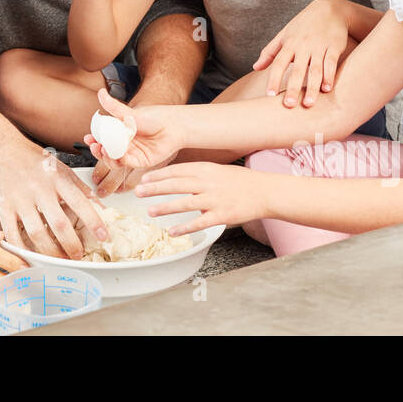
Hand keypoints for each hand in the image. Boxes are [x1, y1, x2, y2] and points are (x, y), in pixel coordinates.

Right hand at [0, 135, 108, 259]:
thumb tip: (99, 205)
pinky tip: (30, 257)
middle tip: (78, 255)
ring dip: (51, 252)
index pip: (80, 202)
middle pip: (59, 224)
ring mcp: (20, 199)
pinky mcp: (3, 207)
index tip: (103, 236)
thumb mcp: (59, 167)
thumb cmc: (32, 158)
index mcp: (57, 179)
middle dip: (72, 245)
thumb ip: (79, 187)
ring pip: (37, 234)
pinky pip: (13, 235)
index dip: (94, 221)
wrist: (0, 147)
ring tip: (59, 258)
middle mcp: (39, 189)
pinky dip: (22, 250)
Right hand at [90, 79, 180, 195]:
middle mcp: (125, 145)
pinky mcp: (140, 162)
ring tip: (103, 150)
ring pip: (113, 160)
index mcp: (120, 133)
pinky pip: (126, 163)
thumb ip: (113, 106)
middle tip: (94, 145)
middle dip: (97, 151)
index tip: (88, 138)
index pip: (102, 139)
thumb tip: (100, 92)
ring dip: (105, 157)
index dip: (94, 140)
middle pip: (105, 152)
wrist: (174, 126)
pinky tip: (117, 154)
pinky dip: (119, 160)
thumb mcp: (130, 113)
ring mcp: (132, 154)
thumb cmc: (155, 117)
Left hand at [133, 162, 268, 237]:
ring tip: (150, 211)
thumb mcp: (217, 170)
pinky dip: (184, 227)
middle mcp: (208, 182)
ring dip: (165, 208)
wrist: (265, 191)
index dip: (159, 175)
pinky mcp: (222, 215)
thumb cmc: (240, 181)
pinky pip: (199, 223)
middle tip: (137, 192)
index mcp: (206, 169)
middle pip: (176, 184)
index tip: (144, 178)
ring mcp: (215, 199)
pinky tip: (172, 232)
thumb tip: (176, 177)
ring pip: (185, 203)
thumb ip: (198, 173)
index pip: (177, 170)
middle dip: (155, 188)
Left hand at [253, 0, 347, 106]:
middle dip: (292, 88)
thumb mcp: (284, 35)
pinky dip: (329, 76)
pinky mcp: (334, 46)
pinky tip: (327, 90)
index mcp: (289, 44)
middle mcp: (303, 46)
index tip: (269, 95)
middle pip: (297, 70)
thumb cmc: (303, 25)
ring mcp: (319, 46)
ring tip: (308, 104)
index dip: (273, 79)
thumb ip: (270, 52)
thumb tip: (255, 68)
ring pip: (315, 70)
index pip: (278, 63)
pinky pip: (331, 63)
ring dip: (312, 87)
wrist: (329, 9)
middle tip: (288, 106)